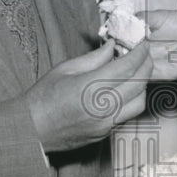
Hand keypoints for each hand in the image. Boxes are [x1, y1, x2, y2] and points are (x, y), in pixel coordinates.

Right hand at [23, 41, 151, 150]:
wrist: (31, 130)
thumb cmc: (43, 97)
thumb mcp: (65, 69)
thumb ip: (94, 58)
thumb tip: (114, 46)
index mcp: (89, 88)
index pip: (126, 67)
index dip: (139, 53)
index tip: (143, 43)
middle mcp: (101, 107)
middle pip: (138, 84)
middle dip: (146, 65)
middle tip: (144, 54)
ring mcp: (105, 123)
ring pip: (139, 102)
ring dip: (143, 85)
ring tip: (136, 72)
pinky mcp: (105, 134)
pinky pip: (128, 114)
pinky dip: (133, 100)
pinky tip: (125, 89)